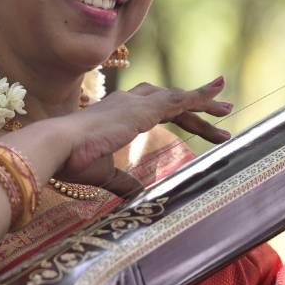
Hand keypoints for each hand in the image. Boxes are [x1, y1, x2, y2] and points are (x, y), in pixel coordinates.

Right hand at [54, 77, 232, 196]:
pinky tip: (218, 91)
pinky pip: (180, 99)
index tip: (192, 120)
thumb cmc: (72, 160)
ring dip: (203, 103)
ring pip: (178, 99)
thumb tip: (138, 192)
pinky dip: (201, 95)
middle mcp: (127, 103)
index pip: (153, 111)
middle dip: (195, 109)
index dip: (175, 113)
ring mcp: (136, 103)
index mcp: (116, 114)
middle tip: (221, 114)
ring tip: (227, 110)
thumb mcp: (104, 173)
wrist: (57, 146)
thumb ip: (123, 181)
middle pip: (169, 102)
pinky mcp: (144, 109)